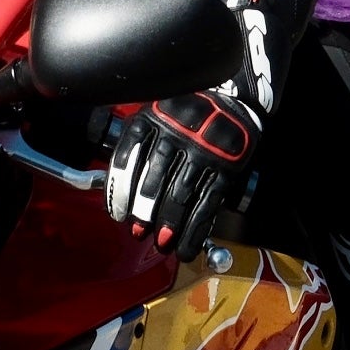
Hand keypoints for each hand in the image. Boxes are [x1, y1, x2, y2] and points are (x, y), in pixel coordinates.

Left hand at [105, 87, 261, 257]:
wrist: (231, 103)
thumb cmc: (184, 117)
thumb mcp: (156, 116)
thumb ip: (138, 144)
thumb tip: (117, 192)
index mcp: (154, 116)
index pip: (129, 154)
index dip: (120, 190)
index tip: (117, 214)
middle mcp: (178, 130)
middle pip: (156, 177)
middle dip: (144, 211)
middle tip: (139, 232)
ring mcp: (205, 149)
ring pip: (181, 193)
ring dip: (169, 224)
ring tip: (161, 244)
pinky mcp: (226, 167)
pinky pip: (208, 203)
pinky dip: (195, 229)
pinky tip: (186, 246)